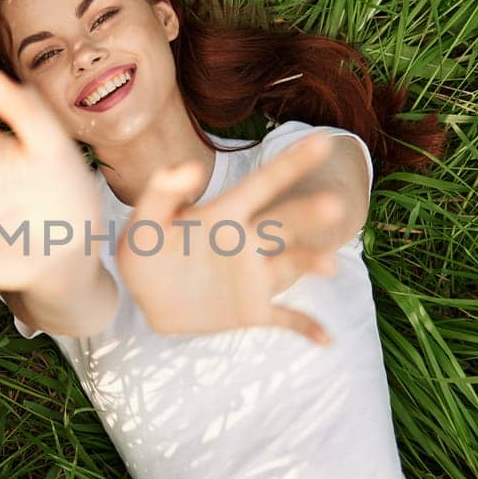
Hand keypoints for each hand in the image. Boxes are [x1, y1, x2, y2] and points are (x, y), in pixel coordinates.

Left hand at [114, 135, 345, 344]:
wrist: (145, 300)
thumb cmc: (147, 253)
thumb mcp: (143, 223)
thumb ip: (160, 194)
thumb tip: (189, 167)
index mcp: (226, 215)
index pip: (263, 183)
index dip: (291, 162)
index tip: (322, 141)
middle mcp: (248, 241)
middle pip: (284, 223)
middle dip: (308, 213)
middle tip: (334, 205)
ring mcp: (253, 277)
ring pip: (289, 265)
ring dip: (311, 262)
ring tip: (328, 265)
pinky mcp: (252, 310)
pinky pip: (284, 318)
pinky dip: (305, 326)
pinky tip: (326, 338)